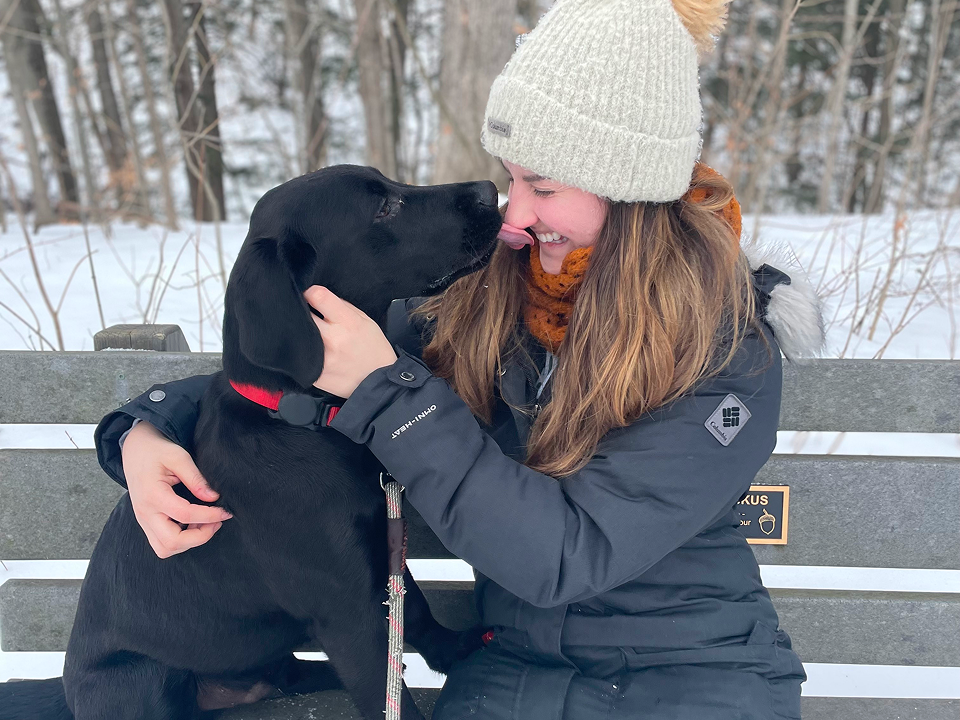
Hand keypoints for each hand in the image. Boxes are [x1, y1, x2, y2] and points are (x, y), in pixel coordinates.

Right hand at [121, 421, 231, 557]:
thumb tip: (213, 497)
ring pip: (165, 548)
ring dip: (189, 541)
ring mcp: (143, 520)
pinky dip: (180, 541)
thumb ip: (196, 478)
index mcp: (152, 495)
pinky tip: (193, 524)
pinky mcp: (146, 523)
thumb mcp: (178, 456)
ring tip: (204, 522)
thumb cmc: (156, 451)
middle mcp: (145, 513)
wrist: (134, 450)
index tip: (225, 512)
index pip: (185, 514)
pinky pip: (161, 543)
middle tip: (216, 521)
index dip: (209, 516)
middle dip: (200, 536)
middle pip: (172, 542)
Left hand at [303, 286, 397, 397]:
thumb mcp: (365, 320)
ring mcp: (322, 359)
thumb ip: (341, 307)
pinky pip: (300, 357)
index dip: (310, 293)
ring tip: (313, 336)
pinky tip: (315, 354)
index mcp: (347, 322)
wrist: (379, 381)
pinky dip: (304, 352)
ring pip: (297, 337)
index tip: (308, 296)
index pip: (317, 296)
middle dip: (303, 312)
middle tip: (308, 316)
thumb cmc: (373, 349)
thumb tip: (318, 298)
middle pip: (302, 315)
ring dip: (302, 334)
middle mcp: (333, 339)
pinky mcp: (315, 375)